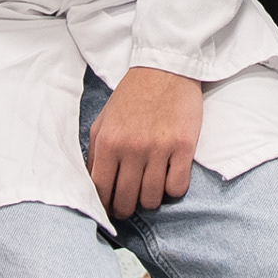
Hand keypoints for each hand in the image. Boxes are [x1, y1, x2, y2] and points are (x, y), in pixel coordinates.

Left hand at [86, 67, 204, 219]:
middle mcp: (132, 147)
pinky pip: (177, 187)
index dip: (104, 206)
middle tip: (131, 202)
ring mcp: (159, 148)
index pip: (100, 190)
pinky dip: (173, 189)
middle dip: (126, 208)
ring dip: (151, 199)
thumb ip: (95, 152)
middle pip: (126, 200)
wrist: (164, 68)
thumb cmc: (132, 96)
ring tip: (151, 188)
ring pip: (152, 199)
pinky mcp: (184, 146)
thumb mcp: (104, 121)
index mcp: (108, 142)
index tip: (109, 209)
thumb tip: (93, 184)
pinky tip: (170, 177)